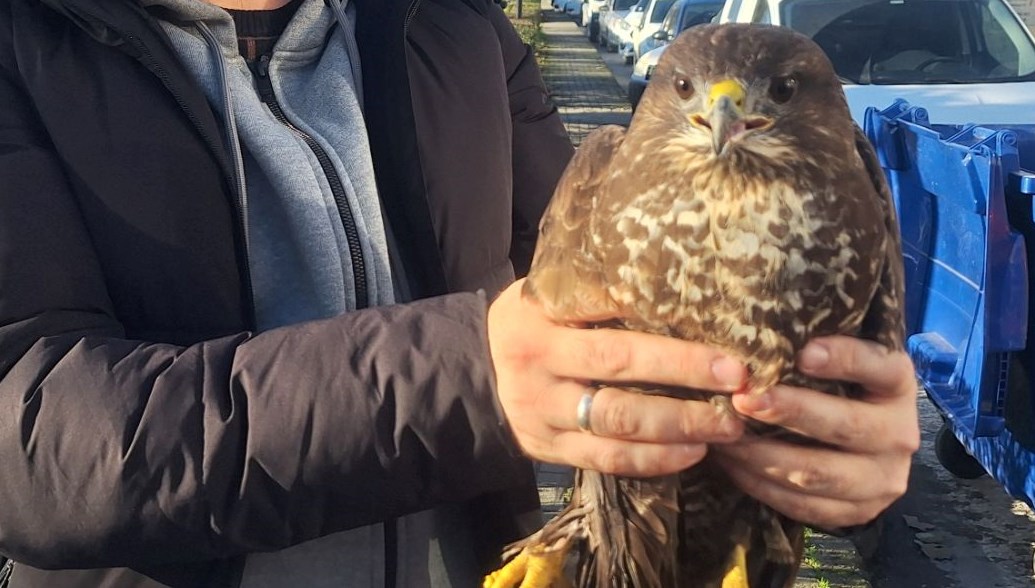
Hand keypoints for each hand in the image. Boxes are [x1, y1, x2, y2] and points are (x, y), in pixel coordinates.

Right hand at [487, 279, 746, 476]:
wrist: (471, 373)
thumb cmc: (530, 320)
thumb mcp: (547, 293)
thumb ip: (594, 290)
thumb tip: (679, 281)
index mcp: (540, 322)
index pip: (611, 331)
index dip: (672, 346)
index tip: (727, 348)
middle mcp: (538, 370)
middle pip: (619, 378)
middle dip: (686, 380)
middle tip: (740, 383)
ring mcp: (542, 415)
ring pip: (617, 427)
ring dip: (679, 428)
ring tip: (728, 425)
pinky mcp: (549, 450)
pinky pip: (607, 461)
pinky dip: (654, 460)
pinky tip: (693, 452)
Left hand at [715, 336, 919, 528]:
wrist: (863, 450)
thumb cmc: (835, 388)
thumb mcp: (835, 363)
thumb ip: (809, 349)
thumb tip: (756, 329)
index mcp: (898, 384)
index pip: (879, 366)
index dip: (844, 359)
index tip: (801, 353)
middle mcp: (900, 433)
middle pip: (844, 425)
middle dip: (788, 411)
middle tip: (743, 399)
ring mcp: (883, 479)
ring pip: (818, 472)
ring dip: (762, 454)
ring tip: (723, 435)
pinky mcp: (860, 512)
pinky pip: (805, 505)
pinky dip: (762, 485)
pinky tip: (732, 464)